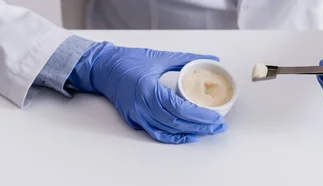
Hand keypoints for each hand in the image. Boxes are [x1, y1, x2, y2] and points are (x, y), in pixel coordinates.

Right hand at [68, 42, 225, 143]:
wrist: (103, 67)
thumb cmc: (128, 60)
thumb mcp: (160, 56)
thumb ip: (187, 58)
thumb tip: (212, 58)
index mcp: (148, 88)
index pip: (179, 107)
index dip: (199, 115)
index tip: (215, 117)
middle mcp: (141, 105)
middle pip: (176, 122)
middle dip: (200, 126)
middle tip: (218, 126)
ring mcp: (136, 115)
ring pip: (167, 130)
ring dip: (190, 132)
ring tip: (208, 131)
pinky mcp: (134, 120)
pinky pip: (156, 133)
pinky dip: (173, 137)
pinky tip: (188, 136)